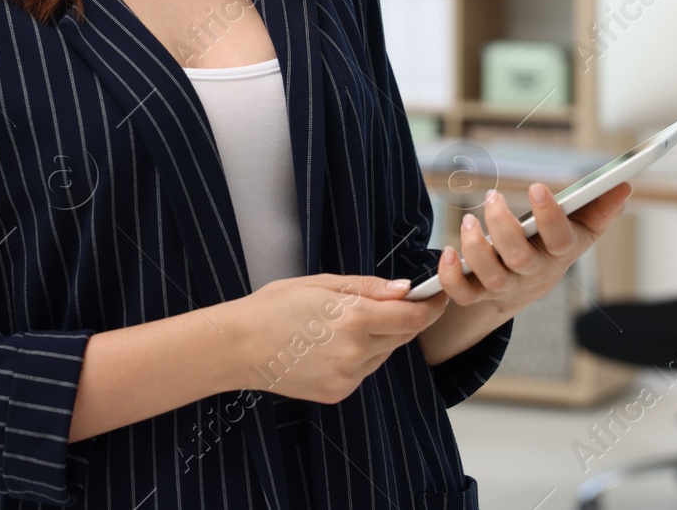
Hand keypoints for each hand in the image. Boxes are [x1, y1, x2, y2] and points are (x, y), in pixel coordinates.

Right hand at [229, 274, 448, 403]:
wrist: (238, 346)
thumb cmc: (274, 306)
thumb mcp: (320, 283)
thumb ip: (367, 287)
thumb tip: (405, 288)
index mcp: (353, 319)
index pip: (411, 318)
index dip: (430, 307)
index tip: (438, 296)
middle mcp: (355, 352)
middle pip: (401, 336)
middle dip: (403, 318)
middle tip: (393, 302)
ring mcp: (347, 377)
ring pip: (383, 354)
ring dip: (380, 337)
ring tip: (347, 322)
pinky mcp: (338, 393)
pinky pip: (364, 370)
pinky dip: (360, 355)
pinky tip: (333, 343)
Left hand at [435, 182, 631, 315]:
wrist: (530, 286)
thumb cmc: (555, 245)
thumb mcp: (580, 228)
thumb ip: (600, 208)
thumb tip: (623, 185)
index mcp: (559, 253)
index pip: (560, 239)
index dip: (550, 216)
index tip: (537, 187)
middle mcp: (532, 273)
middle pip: (519, 259)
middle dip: (504, 227)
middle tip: (491, 197)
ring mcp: (504, 286)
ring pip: (490, 276)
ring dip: (476, 248)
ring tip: (468, 221)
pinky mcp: (478, 293)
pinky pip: (463, 294)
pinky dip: (452, 277)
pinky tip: (447, 252)